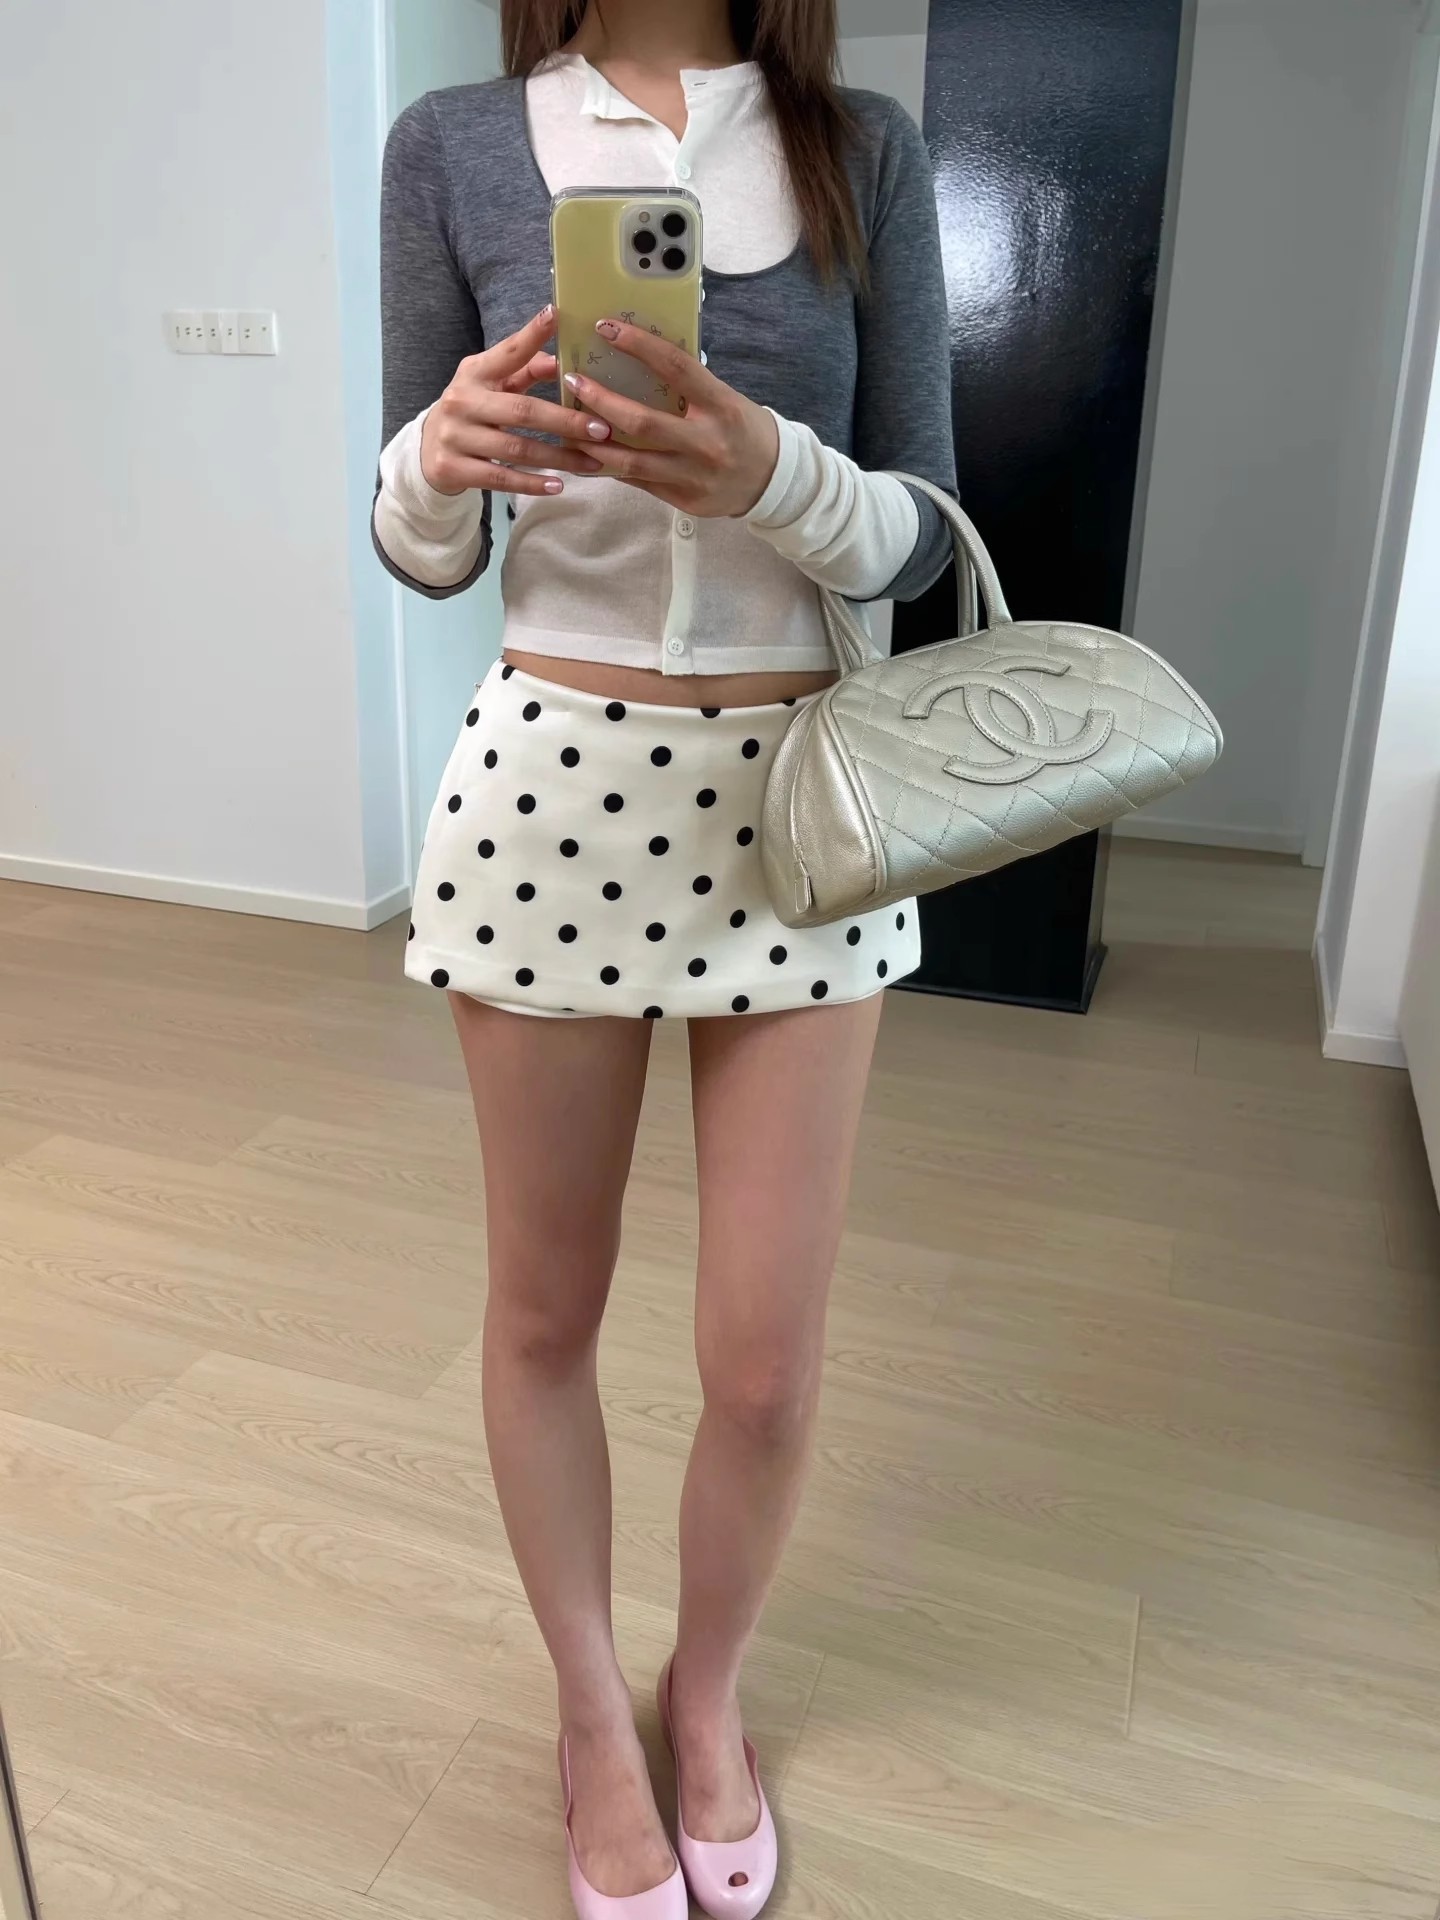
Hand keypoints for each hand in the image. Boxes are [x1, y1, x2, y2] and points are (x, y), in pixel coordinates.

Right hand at [420, 306, 612, 498]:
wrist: (426, 451)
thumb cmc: (473, 411)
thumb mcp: (492, 385)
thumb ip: (524, 370)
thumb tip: (558, 361)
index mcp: (474, 373)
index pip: (507, 352)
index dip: (531, 335)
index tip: (555, 315)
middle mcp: (462, 400)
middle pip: (522, 410)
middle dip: (566, 421)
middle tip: (602, 429)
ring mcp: (455, 436)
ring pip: (516, 449)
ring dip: (559, 457)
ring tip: (592, 461)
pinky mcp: (452, 468)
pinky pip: (500, 478)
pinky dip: (532, 483)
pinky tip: (558, 485)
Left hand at [562, 319, 779, 517]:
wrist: (773, 481)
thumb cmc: (744, 429)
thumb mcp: (725, 399)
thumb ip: (687, 387)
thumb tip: (637, 362)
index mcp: (720, 405)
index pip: (675, 367)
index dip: (638, 345)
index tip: (606, 328)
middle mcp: (706, 442)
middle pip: (641, 422)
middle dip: (600, 401)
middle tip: (573, 381)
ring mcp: (693, 475)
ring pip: (631, 462)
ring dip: (592, 443)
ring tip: (566, 425)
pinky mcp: (683, 500)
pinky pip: (639, 482)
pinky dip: (611, 467)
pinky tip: (588, 454)